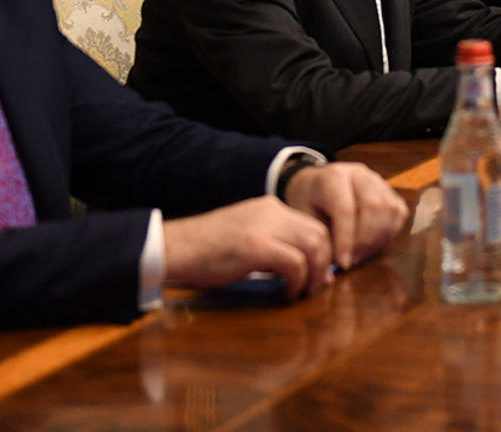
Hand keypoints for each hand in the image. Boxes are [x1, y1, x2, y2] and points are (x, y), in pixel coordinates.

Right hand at [162, 196, 333, 298]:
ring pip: (314, 246)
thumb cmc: (206, 249)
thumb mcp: (246, 237)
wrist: (175, 246)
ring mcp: (264, 227)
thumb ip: (273, 244)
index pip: (313, 224)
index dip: (323, 250)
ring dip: (315, 272)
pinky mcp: (256, 246)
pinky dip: (298, 281)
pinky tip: (288, 292)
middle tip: (318, 285)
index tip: (320, 273)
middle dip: (325, 261)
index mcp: (270, 207)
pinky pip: (294, 263)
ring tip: (305, 290)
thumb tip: (303, 267)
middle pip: (320, 233)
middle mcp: (272, 211)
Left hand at [282, 162, 411, 271]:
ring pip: (390, 209)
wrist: (315, 185)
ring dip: (378, 238)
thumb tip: (326, 278)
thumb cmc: (308, 202)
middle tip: (352, 260)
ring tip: (361, 254)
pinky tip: (373, 244)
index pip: (345, 209)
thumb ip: (317, 243)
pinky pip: (399, 213)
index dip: (346, 240)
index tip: (342, 264)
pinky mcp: (389, 190)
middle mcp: (359, 174)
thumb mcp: (304, 219)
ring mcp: (377, 180)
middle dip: (365, 240)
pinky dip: (389, 233)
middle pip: (373, 206)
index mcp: (334, 176)